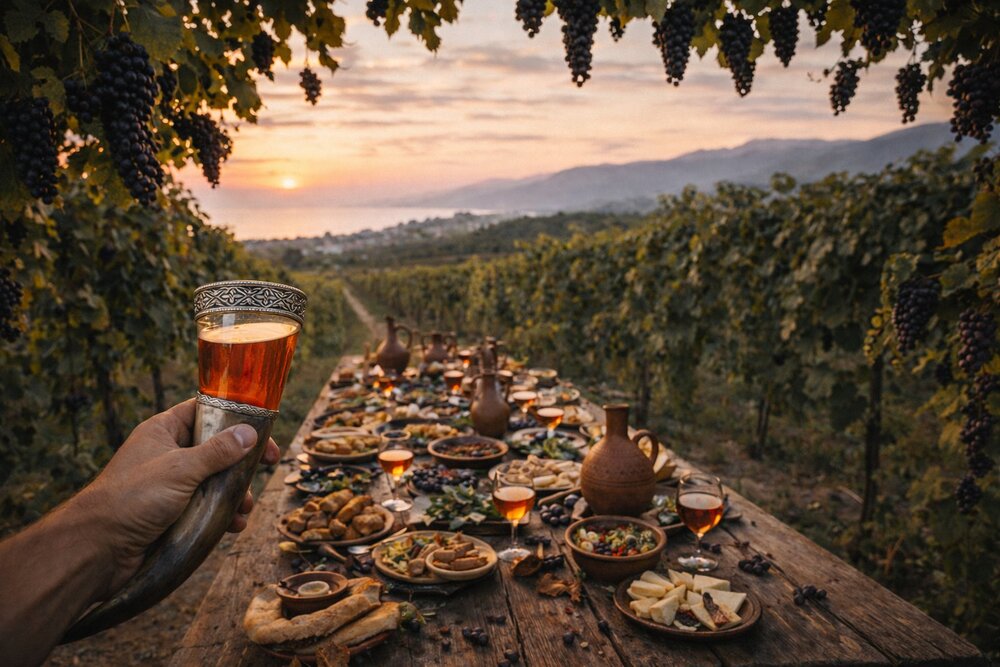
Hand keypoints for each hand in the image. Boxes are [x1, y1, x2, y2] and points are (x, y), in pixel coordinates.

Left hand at [76, 399, 279, 592]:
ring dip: (235, 493)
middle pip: (215, 449)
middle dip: (240, 463)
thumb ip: (217, 451)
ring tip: (244, 509)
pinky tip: (233, 526)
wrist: (96, 549)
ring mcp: (170, 485)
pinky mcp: (172, 514)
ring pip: (214, 481)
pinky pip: (206, 507)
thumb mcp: (181, 469)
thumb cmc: (132, 499)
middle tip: (266, 468)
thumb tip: (249, 433)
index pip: (204, 412)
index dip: (235, 418)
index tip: (262, 432)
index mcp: (163, 432)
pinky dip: (223, 514)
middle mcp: (167, 455)